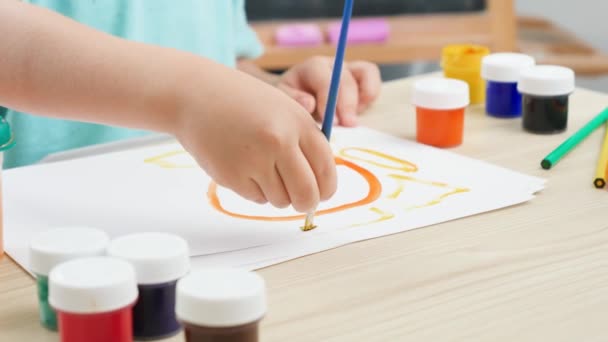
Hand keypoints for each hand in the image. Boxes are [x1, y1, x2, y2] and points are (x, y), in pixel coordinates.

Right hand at [174, 66, 336, 211]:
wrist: (196, 95)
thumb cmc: (245, 103)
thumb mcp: (283, 110)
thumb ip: (304, 143)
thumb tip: (320, 185)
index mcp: (298, 123)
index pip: (326, 169)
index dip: (327, 188)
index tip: (323, 193)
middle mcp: (278, 142)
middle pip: (307, 195)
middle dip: (307, 203)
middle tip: (302, 203)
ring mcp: (254, 160)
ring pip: (281, 201)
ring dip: (278, 194)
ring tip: (262, 169)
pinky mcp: (231, 176)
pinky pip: (257, 199)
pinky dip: (255, 190)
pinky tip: (243, 166)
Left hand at [277, 57, 381, 126]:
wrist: (297, 95)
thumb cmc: (292, 98)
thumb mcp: (285, 100)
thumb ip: (294, 101)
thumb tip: (309, 104)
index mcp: (312, 68)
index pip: (324, 80)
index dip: (330, 101)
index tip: (332, 123)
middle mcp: (332, 64)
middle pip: (346, 78)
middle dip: (347, 104)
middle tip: (348, 126)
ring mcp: (349, 68)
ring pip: (365, 72)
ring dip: (363, 97)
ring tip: (353, 119)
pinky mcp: (361, 77)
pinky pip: (373, 80)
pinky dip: (371, 95)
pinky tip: (359, 112)